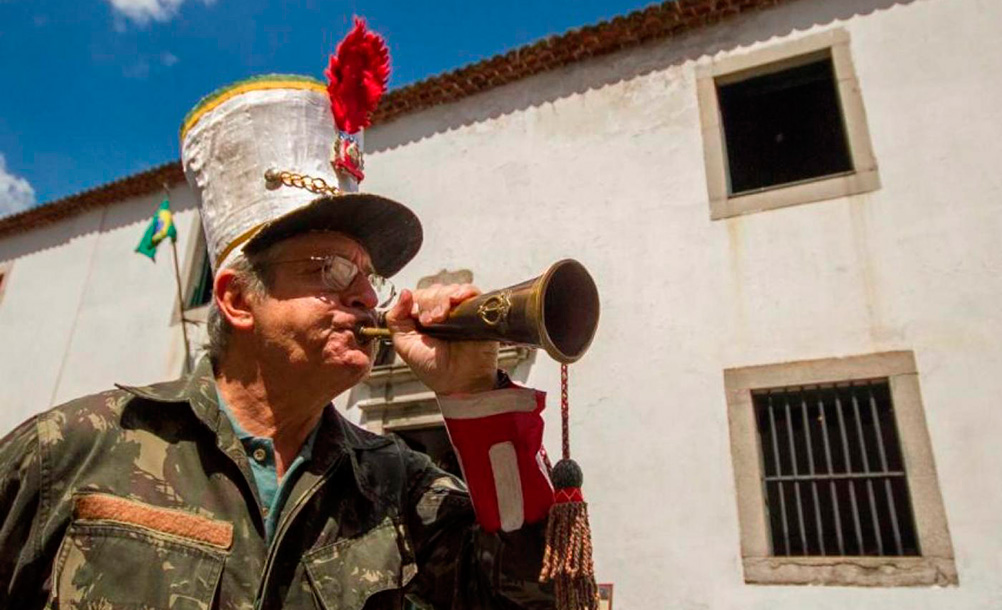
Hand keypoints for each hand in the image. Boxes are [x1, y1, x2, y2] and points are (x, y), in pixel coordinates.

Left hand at [383, 284, 498, 394]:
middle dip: (431, 302)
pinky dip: (464, 291)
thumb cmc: (432, 367)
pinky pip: (471, 291)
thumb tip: (404, 292)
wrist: (459, 382)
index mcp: (424, 316)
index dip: (417, 302)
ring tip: (443, 318)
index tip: (420, 320)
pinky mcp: (478, 311)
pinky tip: (458, 299)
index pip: (418, 295)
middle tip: (431, 322)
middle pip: (434, 291)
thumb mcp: (404, 344)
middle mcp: (442, 311)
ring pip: (450, 289)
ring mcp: (460, 310)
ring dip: (444, 299)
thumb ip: (396, 318)